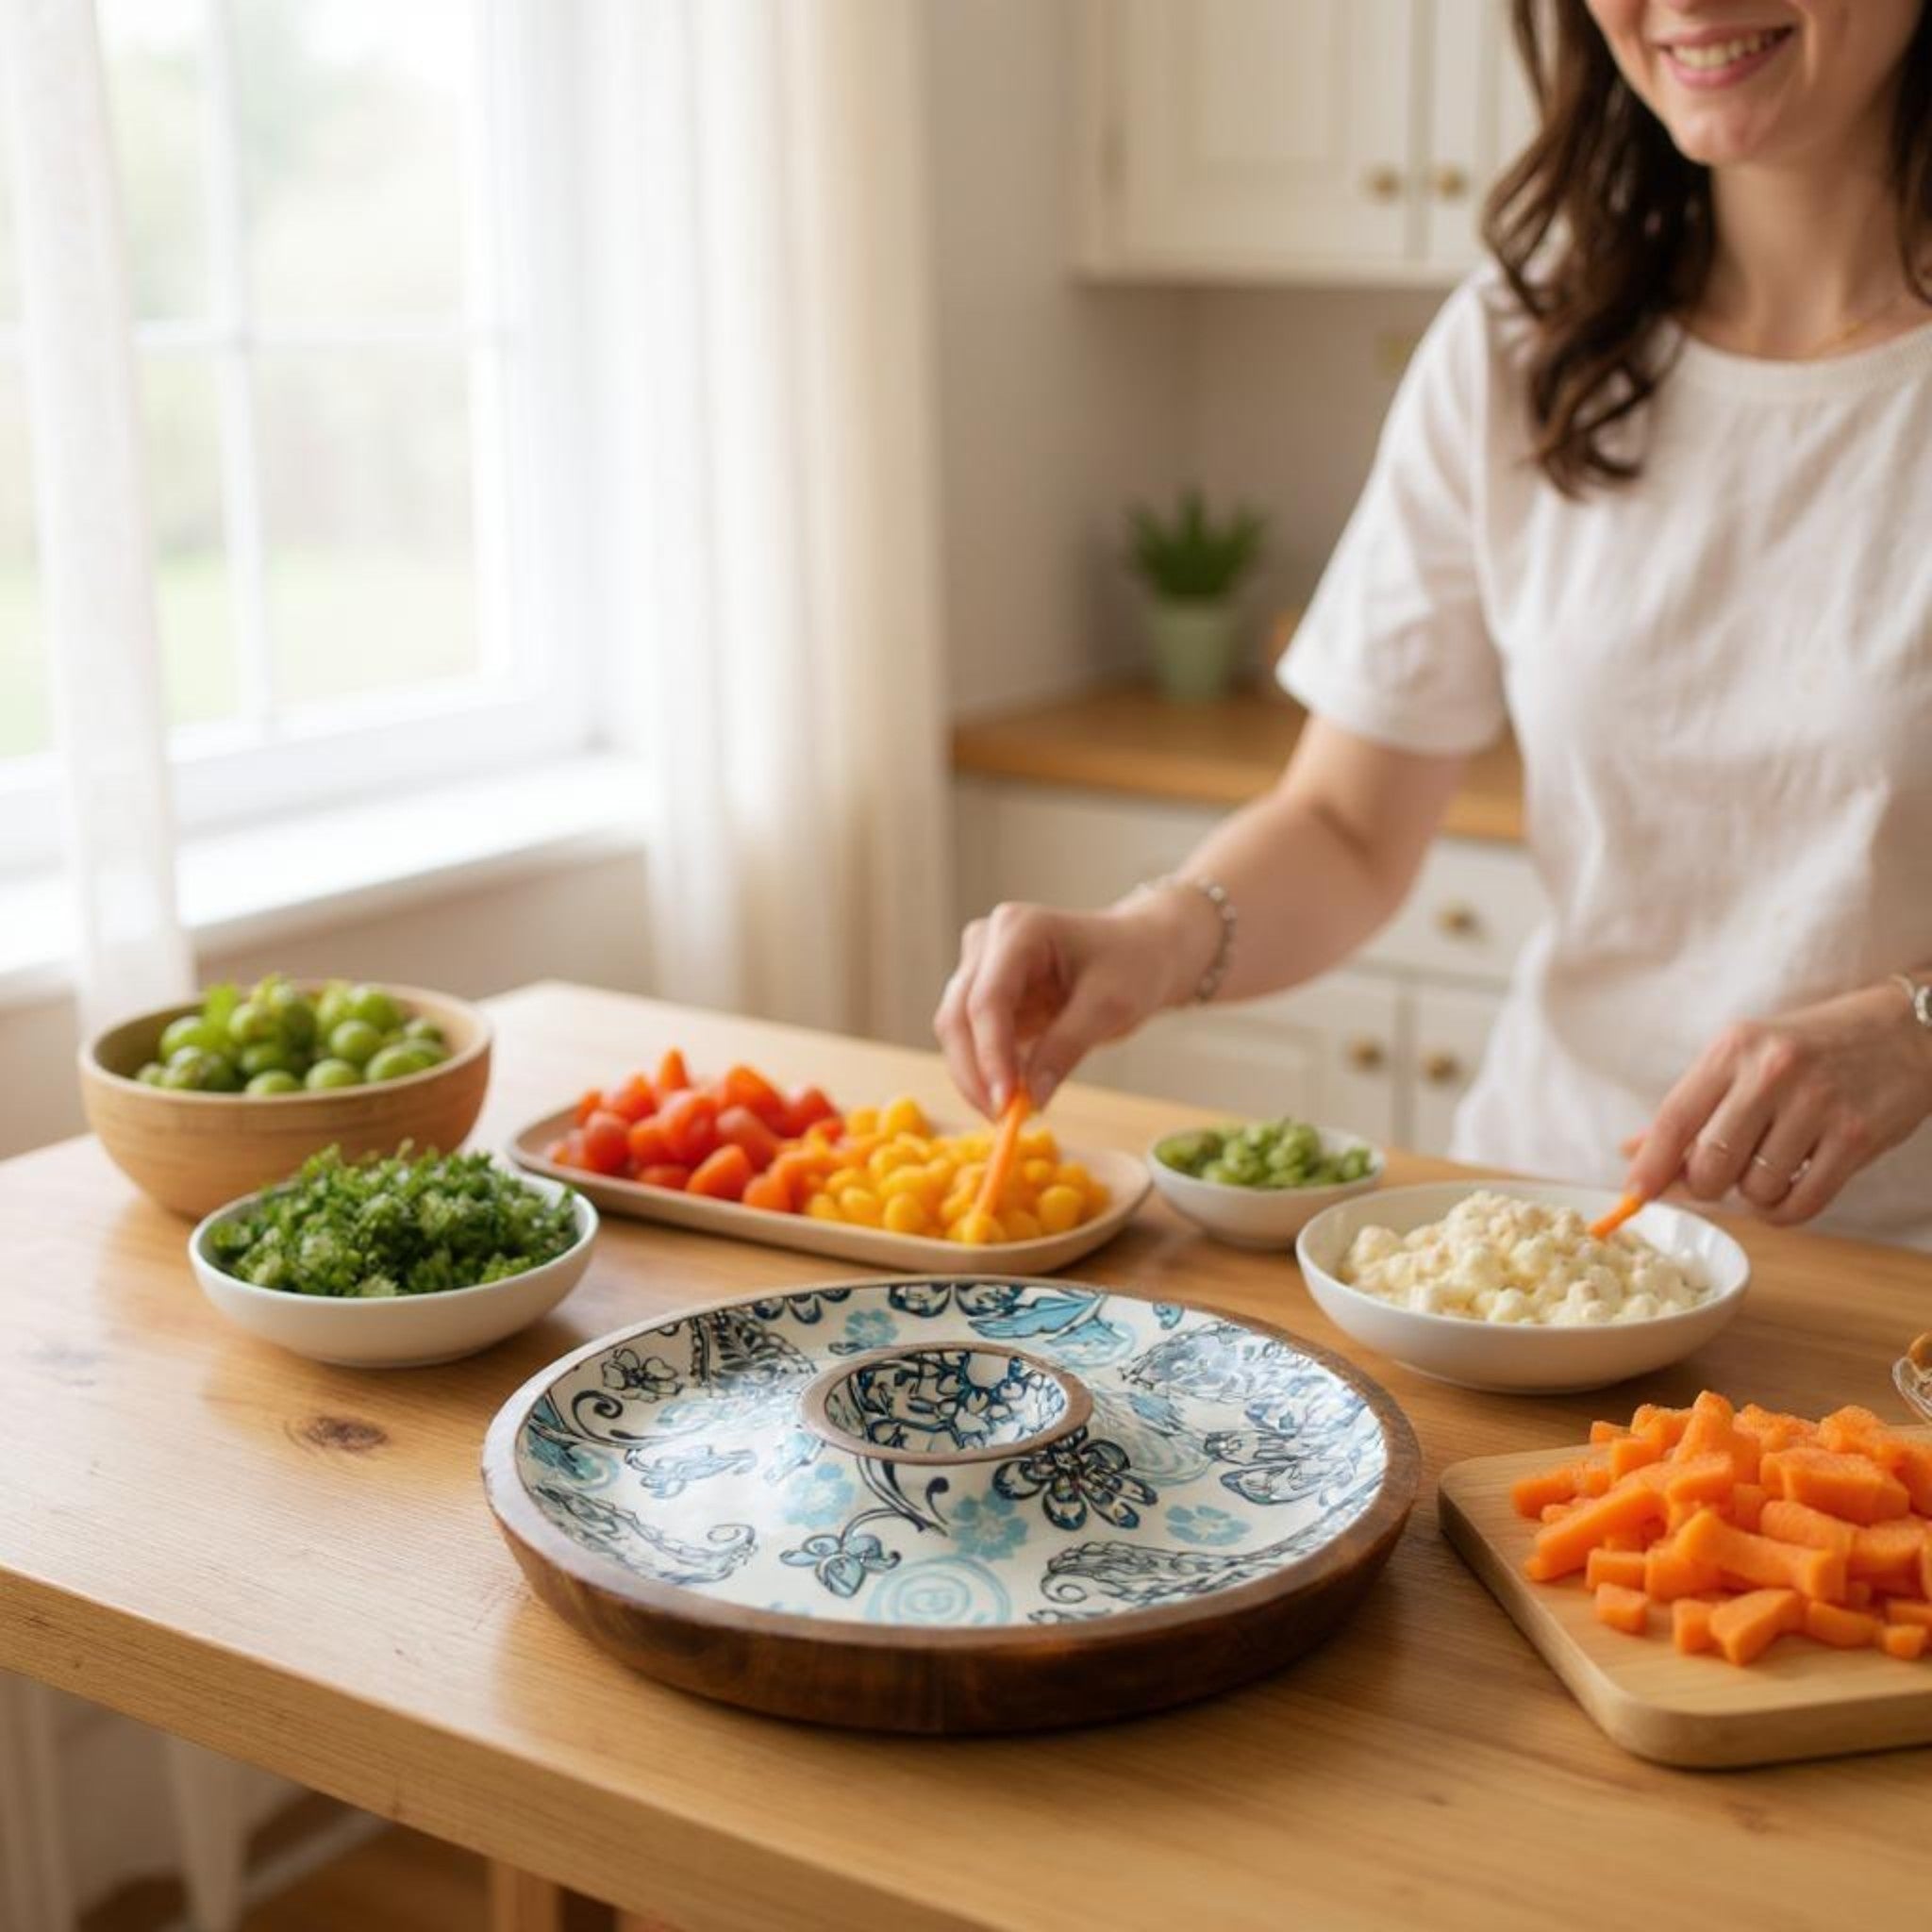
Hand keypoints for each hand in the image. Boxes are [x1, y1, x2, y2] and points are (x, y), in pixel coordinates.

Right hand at [933, 892, 1213, 1116]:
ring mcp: (980, 967)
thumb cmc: (1131, 965)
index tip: (1005, 1104)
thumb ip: (1066, 1047)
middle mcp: (987, 942)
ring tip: (1011, 1111)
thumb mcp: (1110, 1006)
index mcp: (1018, 929)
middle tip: (1004, 1119)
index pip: (987, 1000)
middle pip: (958, 1016)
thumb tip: (1029, 1099)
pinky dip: (987, 1071)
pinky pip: (972, 1040)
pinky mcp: (984, 994)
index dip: (990, 1055)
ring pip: (956, 1032)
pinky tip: (1013, 1094)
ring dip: (976, 1077)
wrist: (1141, 952)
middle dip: (976, 1073)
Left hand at [1624, 982, 1931, 1225]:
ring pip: (1754, 1189)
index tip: (1632, 1195)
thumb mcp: (1745, 1058)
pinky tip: (1788, 1191)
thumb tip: (1633, 1152)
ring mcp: (1818, 1104)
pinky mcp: (1856, 1137)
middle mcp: (1773, 1072)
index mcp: (1735, 1048)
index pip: (1675, 1117)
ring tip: (1769, 1167)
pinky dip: (1784, 1212)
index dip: (1649, 1165)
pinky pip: (1800, 1204)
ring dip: (1753, 1195)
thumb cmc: (1811, 1048)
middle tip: (1721, 1175)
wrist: (1903, 1030)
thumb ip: (1692, 1105)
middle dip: (1706, 1185)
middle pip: (1709, 1165)